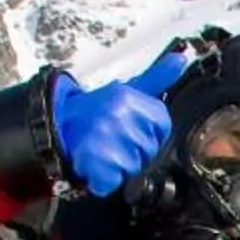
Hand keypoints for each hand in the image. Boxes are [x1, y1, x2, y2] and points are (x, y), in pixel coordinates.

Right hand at [49, 48, 190, 195]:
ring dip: (121, 166)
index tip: (132, 127)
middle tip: (114, 139)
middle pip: (150, 148)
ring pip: (134, 167)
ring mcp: (105, 139)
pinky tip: (97, 165)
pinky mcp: (95, 163)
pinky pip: (115, 181)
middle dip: (135, 150)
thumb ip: (157, 77)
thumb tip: (181, 58)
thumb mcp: (127, 90)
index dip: (149, 131)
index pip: (162, 125)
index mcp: (127, 98)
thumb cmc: (95, 112)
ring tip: (105, 151)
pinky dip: (106, 180)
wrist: (58, 126)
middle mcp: (117, 116)